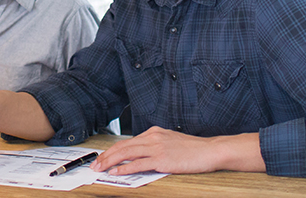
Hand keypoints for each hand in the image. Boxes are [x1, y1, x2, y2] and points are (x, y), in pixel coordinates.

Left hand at [90, 126, 265, 174]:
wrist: (210, 150)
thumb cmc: (194, 149)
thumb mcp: (171, 142)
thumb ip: (155, 145)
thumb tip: (141, 155)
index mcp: (154, 132)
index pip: (127, 142)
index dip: (112, 151)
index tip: (102, 158)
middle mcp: (153, 137)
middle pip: (122, 146)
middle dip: (105, 156)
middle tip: (95, 165)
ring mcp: (157, 147)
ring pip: (126, 153)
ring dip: (110, 162)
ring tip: (100, 169)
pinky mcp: (162, 159)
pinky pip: (138, 164)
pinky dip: (124, 168)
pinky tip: (116, 172)